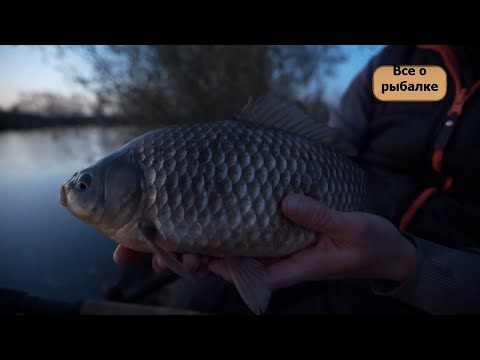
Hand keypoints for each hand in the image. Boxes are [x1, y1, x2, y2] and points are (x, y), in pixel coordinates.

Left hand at [113, 194, 416, 290]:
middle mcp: (271, 258)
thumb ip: (319, 217)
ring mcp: (272, 245)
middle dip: (183, 254)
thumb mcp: (350, 230)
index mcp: (286, 265)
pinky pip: (240, 233)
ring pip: (224, 246)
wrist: (382, 250)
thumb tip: (285, 200)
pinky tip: (198, 212)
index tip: (174, 251)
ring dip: (192, 240)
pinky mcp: (276, 233)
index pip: (236, 269)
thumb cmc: (369, 245)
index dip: (203, 262)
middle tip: (145, 247)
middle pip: (220, 260)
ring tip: (158, 231)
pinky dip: (217, 225)